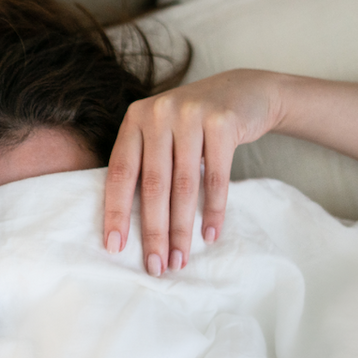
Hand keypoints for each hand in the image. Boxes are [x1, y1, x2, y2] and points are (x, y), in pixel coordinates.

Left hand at [103, 69, 284, 275]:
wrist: (243, 92)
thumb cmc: (193, 125)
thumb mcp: (162, 134)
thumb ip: (144, 164)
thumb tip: (126, 225)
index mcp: (135, 119)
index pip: (120, 173)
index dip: (116, 212)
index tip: (114, 247)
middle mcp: (158, 114)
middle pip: (153, 185)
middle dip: (153, 231)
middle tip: (155, 265)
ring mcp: (190, 115)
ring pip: (184, 185)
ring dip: (182, 229)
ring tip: (180, 259)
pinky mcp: (223, 122)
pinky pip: (216, 177)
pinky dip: (213, 210)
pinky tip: (210, 235)